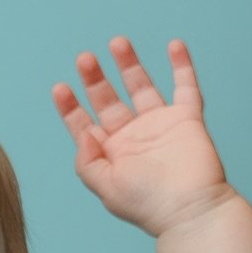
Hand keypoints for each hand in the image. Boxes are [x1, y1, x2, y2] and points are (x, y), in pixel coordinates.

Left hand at [51, 37, 232, 237]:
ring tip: (117, 42)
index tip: (60, 87)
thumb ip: (87, 161)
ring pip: (141, 86)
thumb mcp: (105, 187)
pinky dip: (182, 65)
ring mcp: (160, 126)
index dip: (71, 107)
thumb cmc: (148, 204)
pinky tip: (174, 45)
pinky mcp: (187, 120)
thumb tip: (85, 132)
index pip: (85, 125)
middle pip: (109, 100)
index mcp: (110, 155)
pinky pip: (186, 87)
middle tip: (84, 59)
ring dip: (129, 64)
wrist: (191, 210)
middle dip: (95, 79)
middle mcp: (133, 138)